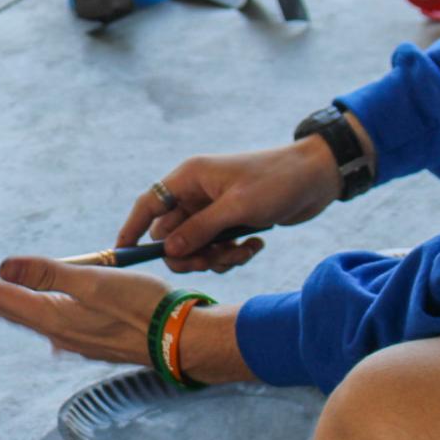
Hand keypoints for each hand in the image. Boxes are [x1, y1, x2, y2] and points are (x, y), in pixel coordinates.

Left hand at [0, 258, 171, 363]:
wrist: (184, 342)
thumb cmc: (144, 307)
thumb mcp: (94, 282)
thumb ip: (48, 273)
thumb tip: (2, 268)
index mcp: (53, 317)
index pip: (1, 295)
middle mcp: (59, 333)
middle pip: (10, 311)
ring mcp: (77, 341)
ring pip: (30, 320)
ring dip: (6, 306)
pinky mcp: (93, 341)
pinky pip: (51, 327)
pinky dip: (34, 316)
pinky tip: (41, 320)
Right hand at [118, 139, 344, 273]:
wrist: (317, 177)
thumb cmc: (276, 181)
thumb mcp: (237, 208)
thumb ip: (199, 230)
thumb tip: (166, 251)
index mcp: (189, 178)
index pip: (148, 204)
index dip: (132, 228)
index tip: (121, 252)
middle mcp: (196, 193)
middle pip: (172, 235)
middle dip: (190, 254)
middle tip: (211, 261)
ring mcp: (214, 209)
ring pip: (196, 246)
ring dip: (216, 257)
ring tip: (243, 251)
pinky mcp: (232, 222)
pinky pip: (217, 248)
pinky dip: (233, 254)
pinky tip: (256, 245)